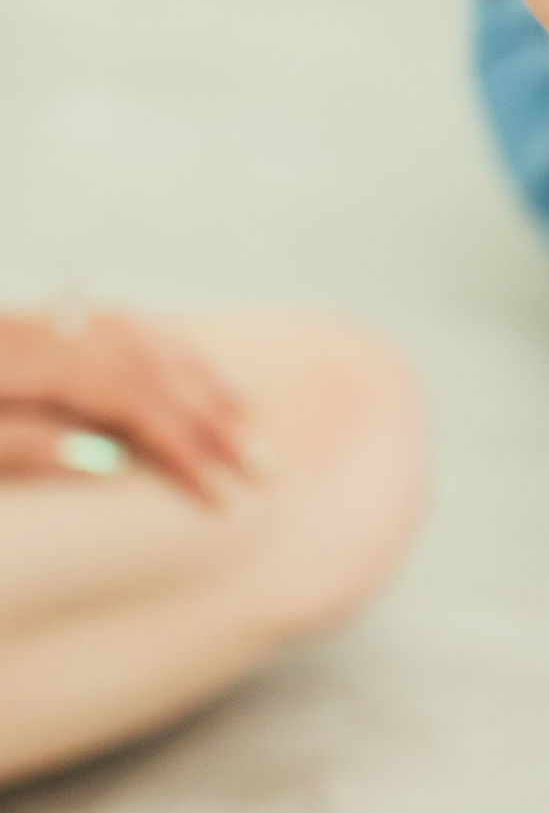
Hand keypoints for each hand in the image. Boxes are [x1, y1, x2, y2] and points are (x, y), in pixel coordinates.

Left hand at [0, 308, 260, 499]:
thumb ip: (25, 449)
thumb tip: (111, 464)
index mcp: (21, 359)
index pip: (127, 398)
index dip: (180, 445)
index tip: (219, 493)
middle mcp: (39, 330)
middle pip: (145, 366)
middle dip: (209, 416)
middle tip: (260, 465)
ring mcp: (37, 322)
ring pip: (136, 335)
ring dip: (197, 372)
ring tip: (244, 409)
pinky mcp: (30, 325)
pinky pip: (113, 320)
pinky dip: (159, 340)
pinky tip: (184, 359)